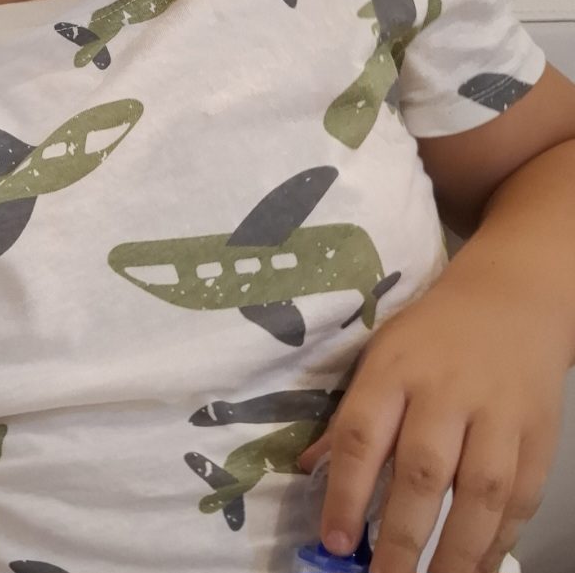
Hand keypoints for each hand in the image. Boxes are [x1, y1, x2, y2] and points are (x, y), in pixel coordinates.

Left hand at [298, 272, 567, 572]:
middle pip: (422, 471)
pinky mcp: (537, 436)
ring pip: (478, 493)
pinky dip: (498, 540)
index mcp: (394, 368)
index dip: (346, 492)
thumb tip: (307, 470)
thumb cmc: (431, 334)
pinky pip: (520, 499)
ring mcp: (496, 415)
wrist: (510, 299)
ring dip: (455, 552)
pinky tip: (476, 566)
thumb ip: (351, 416)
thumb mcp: (380, 355)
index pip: (363, 434)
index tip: (335, 542)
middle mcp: (445, 391)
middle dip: (401, 536)